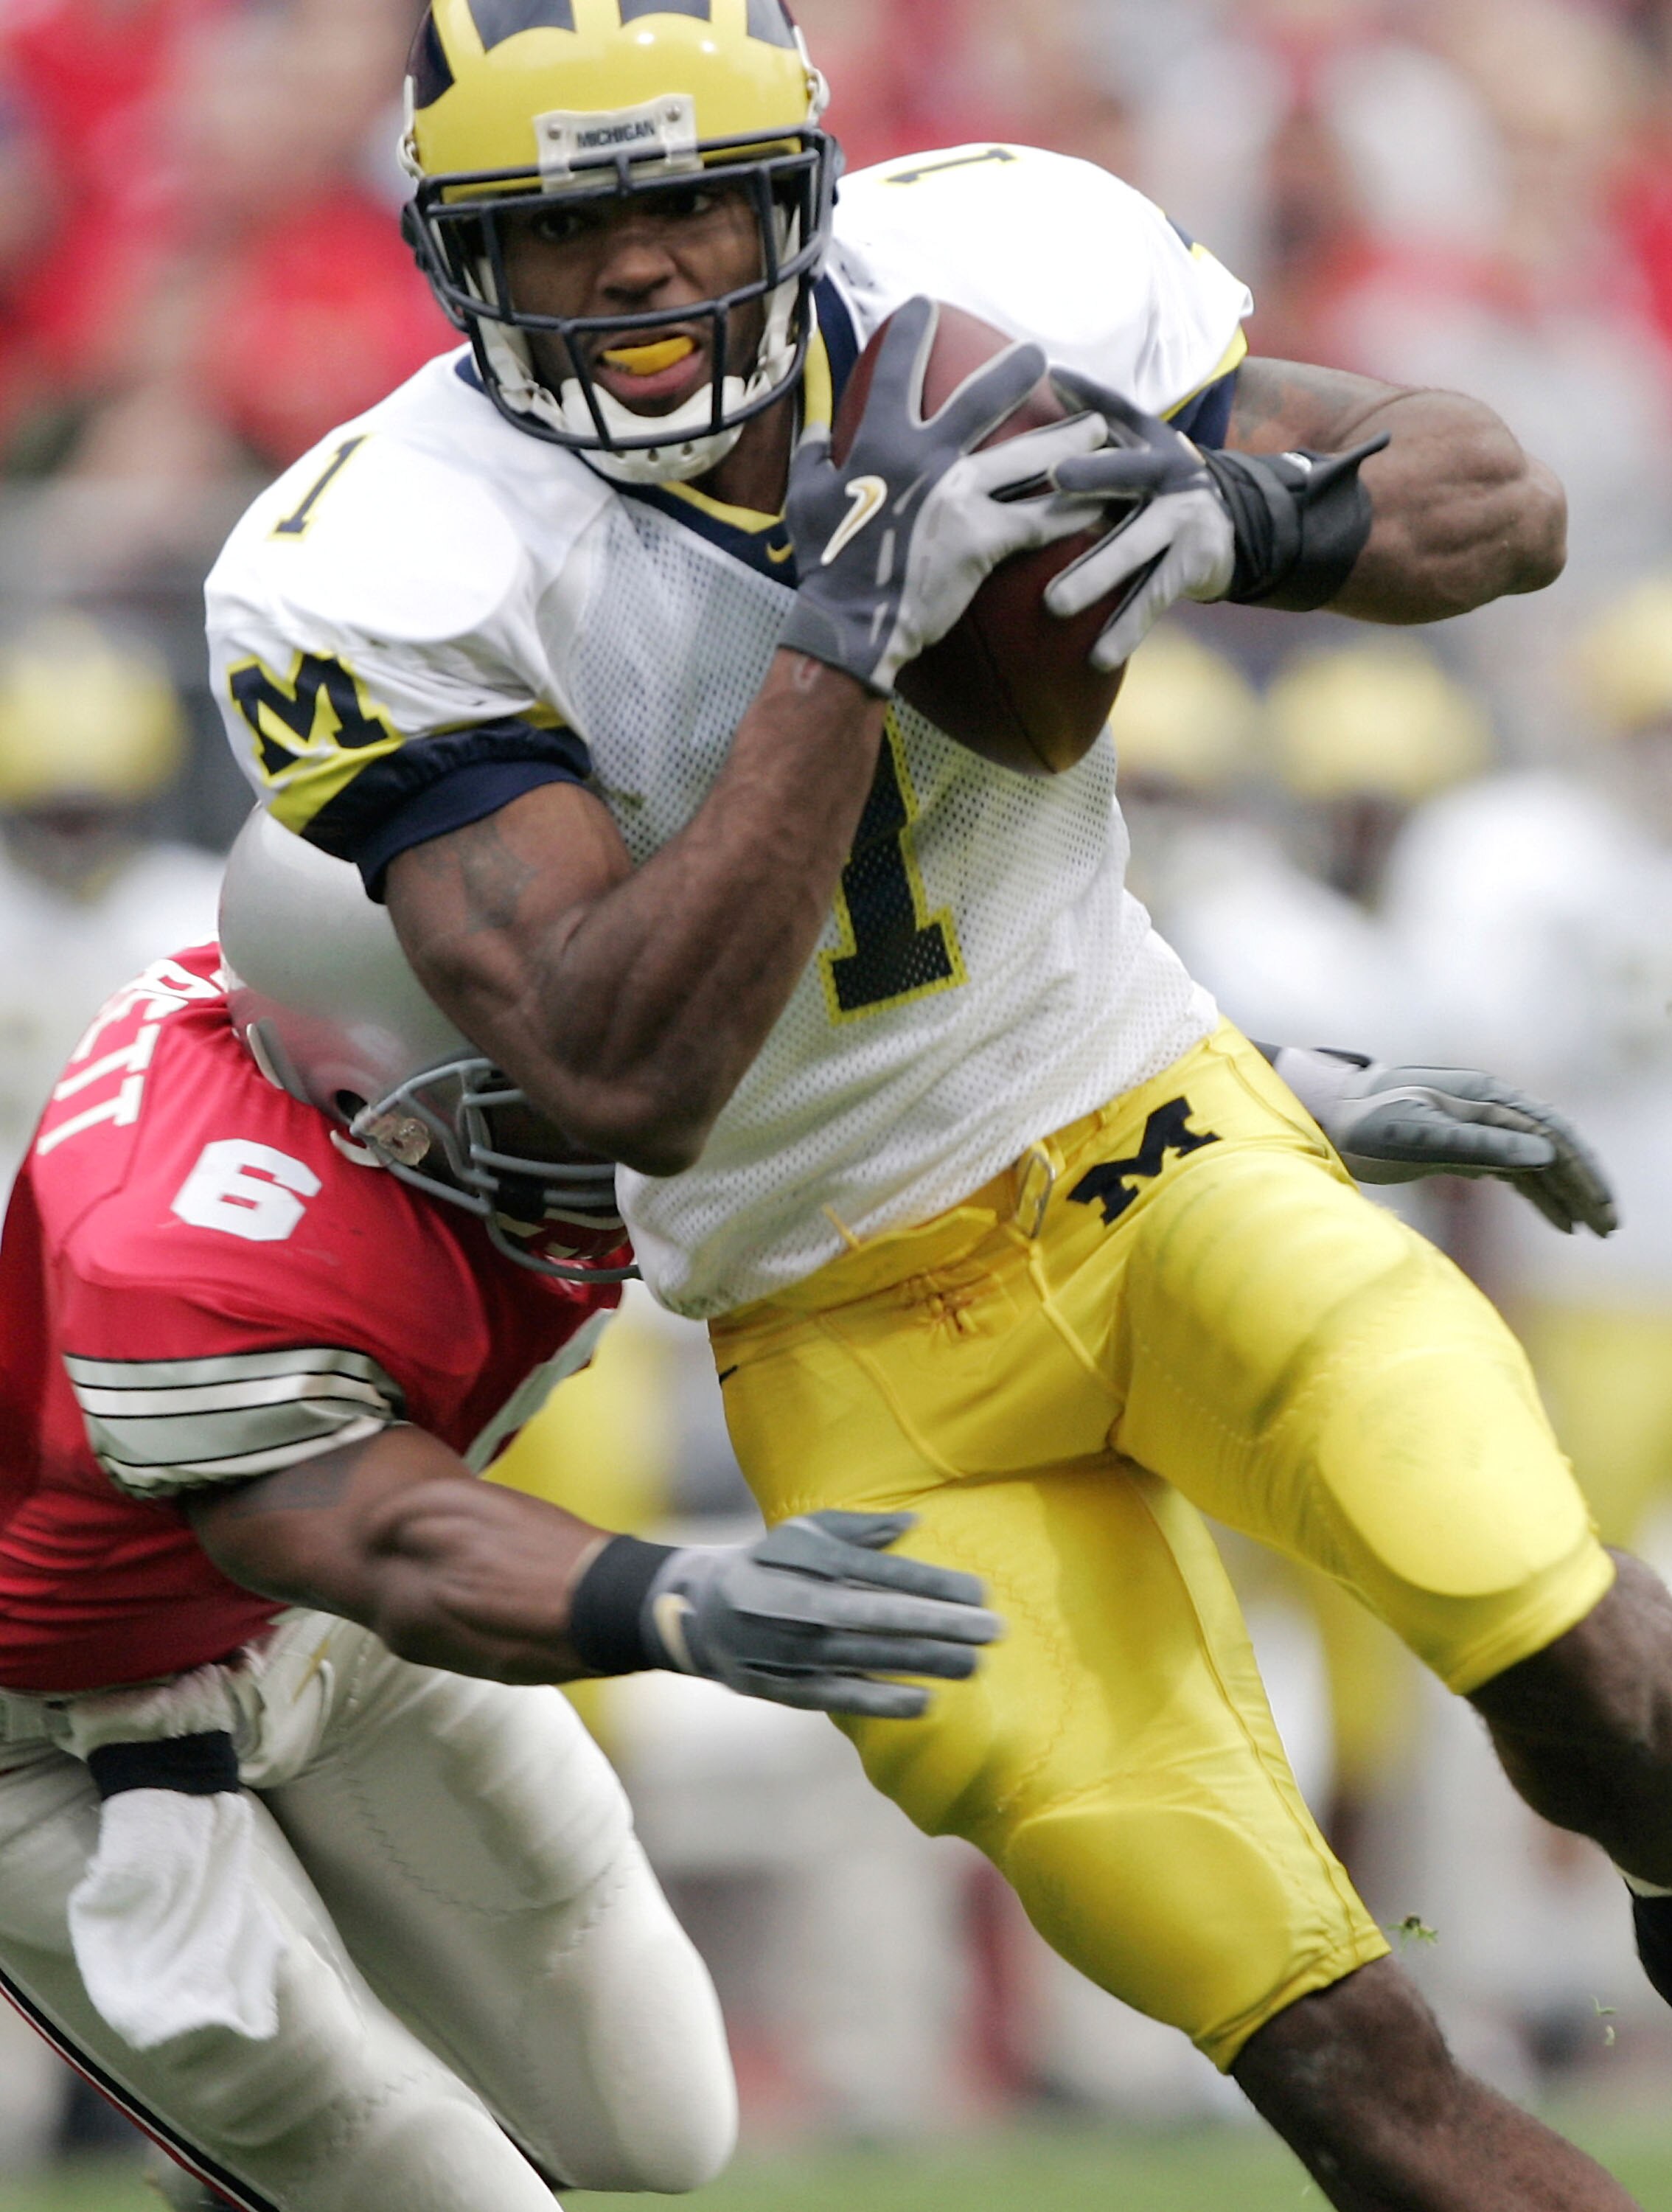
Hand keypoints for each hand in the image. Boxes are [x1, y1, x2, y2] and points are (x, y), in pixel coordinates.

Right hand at [641, 1508, 1002, 1718]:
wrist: (705, 1613)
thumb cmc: (769, 1563)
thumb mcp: (806, 1532)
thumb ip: (859, 1529)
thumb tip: (914, 1523)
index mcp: (812, 1561)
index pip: (885, 1574)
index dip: (935, 1584)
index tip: (981, 1593)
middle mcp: (805, 1605)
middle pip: (885, 1617)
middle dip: (944, 1625)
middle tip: (995, 1630)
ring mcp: (796, 1651)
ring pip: (871, 1658)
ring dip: (926, 1663)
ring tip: (974, 1664)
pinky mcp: (788, 1687)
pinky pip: (843, 1696)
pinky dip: (883, 1702)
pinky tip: (926, 1702)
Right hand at [780, 296, 1104, 694]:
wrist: (852, 624)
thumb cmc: (827, 562)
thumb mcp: (806, 498)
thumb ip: (815, 452)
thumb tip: (817, 420)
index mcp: (879, 442)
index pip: (896, 371)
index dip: (912, 332)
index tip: (926, 306)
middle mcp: (926, 458)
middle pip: (983, 401)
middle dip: (1016, 372)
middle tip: (1040, 356)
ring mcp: (960, 497)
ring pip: (1031, 459)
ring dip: (1070, 440)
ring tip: (1098, 429)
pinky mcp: (985, 539)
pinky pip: (1040, 520)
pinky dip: (1072, 513)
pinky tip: (1098, 505)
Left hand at [1042, 370, 1234, 670]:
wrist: (1236, 525)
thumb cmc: (1161, 486)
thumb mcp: (1141, 444)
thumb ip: (1100, 416)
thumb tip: (1052, 373)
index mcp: (1149, 439)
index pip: (1116, 412)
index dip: (1090, 395)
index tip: (1055, 380)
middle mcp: (1171, 471)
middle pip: (1128, 473)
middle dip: (1094, 474)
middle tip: (1055, 478)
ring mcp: (1184, 518)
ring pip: (1134, 549)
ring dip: (1095, 575)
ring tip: (1054, 604)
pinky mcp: (1193, 563)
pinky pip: (1153, 599)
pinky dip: (1125, 628)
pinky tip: (1098, 657)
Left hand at [1269, 1047, 1618, 1236]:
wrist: (1325, 1118)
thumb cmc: (1365, 1123)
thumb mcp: (1419, 1135)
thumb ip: (1481, 1143)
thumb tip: (1546, 1154)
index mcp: (1485, 1096)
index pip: (1551, 1133)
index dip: (1583, 1170)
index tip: (1603, 1207)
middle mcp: (1488, 1108)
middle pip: (1552, 1147)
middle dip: (1584, 1186)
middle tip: (1609, 1227)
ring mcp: (1477, 1127)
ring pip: (1536, 1163)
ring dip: (1566, 1195)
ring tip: (1593, 1231)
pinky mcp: (1462, 1148)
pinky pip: (1513, 1173)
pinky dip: (1539, 1196)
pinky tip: (1559, 1223)